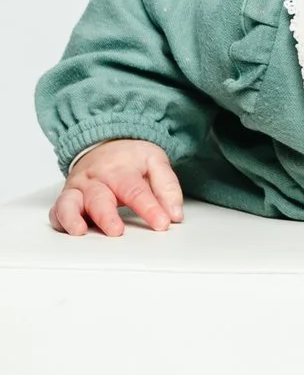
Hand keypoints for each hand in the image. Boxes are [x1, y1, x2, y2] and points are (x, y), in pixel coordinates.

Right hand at [51, 139, 183, 236]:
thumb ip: (167, 188)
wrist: (106, 142)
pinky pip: (56, 210)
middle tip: (117, 232)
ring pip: (70, 203)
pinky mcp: (66, 198)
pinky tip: (68, 231)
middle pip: (100, 198)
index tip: (163, 223)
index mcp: (121, 170)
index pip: (136, 190)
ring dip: (73, 218)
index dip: (150, 208)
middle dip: (107, 216)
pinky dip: (59, 221)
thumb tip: (175, 215)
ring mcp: (78, 189)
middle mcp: (96, 179)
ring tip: (80, 232)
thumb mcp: (155, 162)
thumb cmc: (131, 158)